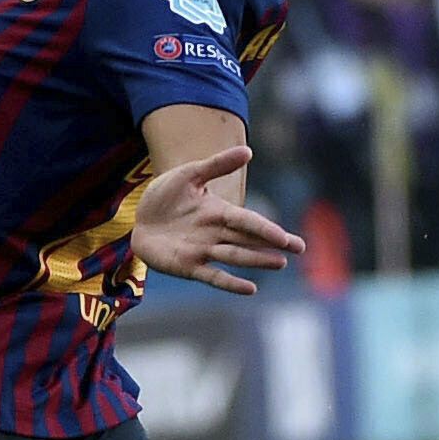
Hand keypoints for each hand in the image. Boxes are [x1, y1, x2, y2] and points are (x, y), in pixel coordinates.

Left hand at [130, 145, 304, 295]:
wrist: (140, 216)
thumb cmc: (165, 195)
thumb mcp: (189, 174)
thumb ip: (217, 165)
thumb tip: (248, 150)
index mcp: (219, 212)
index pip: (248, 221)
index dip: (266, 229)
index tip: (286, 236)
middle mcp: (216, 234)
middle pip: (249, 240)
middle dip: (272, 245)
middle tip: (298, 249)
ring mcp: (203, 251)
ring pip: (235, 257)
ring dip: (257, 260)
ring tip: (279, 263)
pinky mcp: (188, 266)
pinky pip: (213, 276)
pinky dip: (231, 283)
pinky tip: (250, 289)